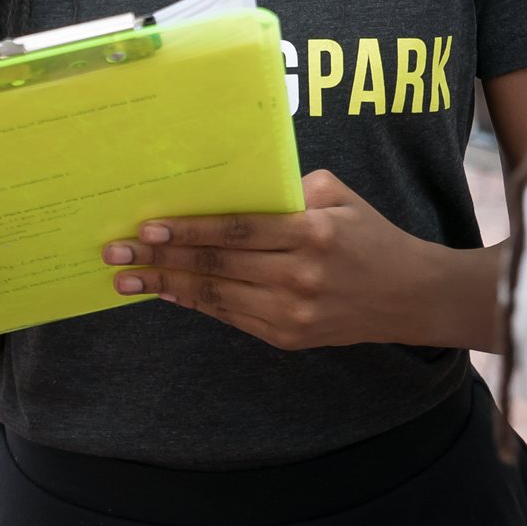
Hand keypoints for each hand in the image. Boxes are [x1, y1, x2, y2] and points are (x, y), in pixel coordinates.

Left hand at [102, 170, 434, 351]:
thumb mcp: (338, 195)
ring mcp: (293, 313)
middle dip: (161, 259)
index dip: (190, 230)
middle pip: (218, 267)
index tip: (149, 226)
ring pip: (217, 297)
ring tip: (128, 279)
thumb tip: (230, 188)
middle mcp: (300, 276)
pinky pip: (232, 317)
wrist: (410, 296)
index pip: (238, 231)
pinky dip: (196, 304)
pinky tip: (168, 292)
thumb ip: (287, 190)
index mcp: (312, 233)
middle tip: (117, 254)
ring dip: (168, 287)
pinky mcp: (288, 338)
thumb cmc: (369, 233)